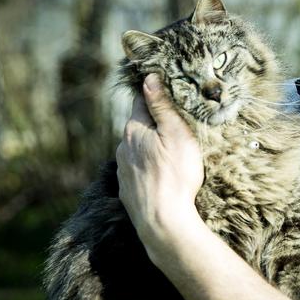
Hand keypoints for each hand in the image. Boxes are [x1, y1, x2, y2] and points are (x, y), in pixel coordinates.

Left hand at [116, 73, 203, 250]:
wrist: (162, 221)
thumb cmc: (175, 175)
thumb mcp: (176, 134)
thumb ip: (161, 106)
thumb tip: (148, 78)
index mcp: (134, 129)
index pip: (139, 100)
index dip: (152, 91)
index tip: (164, 87)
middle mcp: (123, 147)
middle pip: (138, 125)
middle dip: (153, 122)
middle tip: (175, 124)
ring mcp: (123, 170)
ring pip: (136, 149)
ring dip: (150, 147)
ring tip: (171, 153)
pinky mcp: (127, 189)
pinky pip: (138, 171)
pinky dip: (148, 168)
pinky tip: (162, 175)